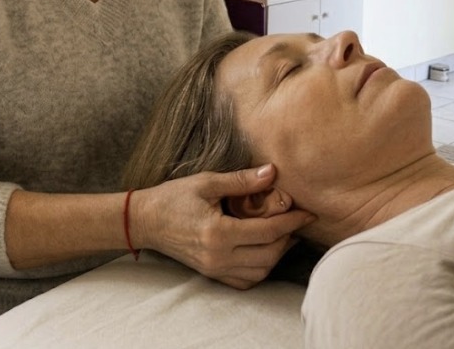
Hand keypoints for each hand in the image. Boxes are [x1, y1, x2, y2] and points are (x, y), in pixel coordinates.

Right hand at [133, 164, 314, 288]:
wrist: (146, 220)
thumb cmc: (173, 197)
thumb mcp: (206, 182)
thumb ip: (240, 180)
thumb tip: (272, 172)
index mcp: (218, 233)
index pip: (267, 232)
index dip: (291, 222)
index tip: (308, 212)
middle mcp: (218, 257)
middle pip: (269, 255)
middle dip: (289, 238)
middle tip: (298, 220)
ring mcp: (215, 269)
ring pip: (260, 271)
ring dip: (277, 254)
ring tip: (285, 233)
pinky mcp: (211, 274)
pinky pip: (245, 281)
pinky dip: (261, 269)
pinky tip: (265, 250)